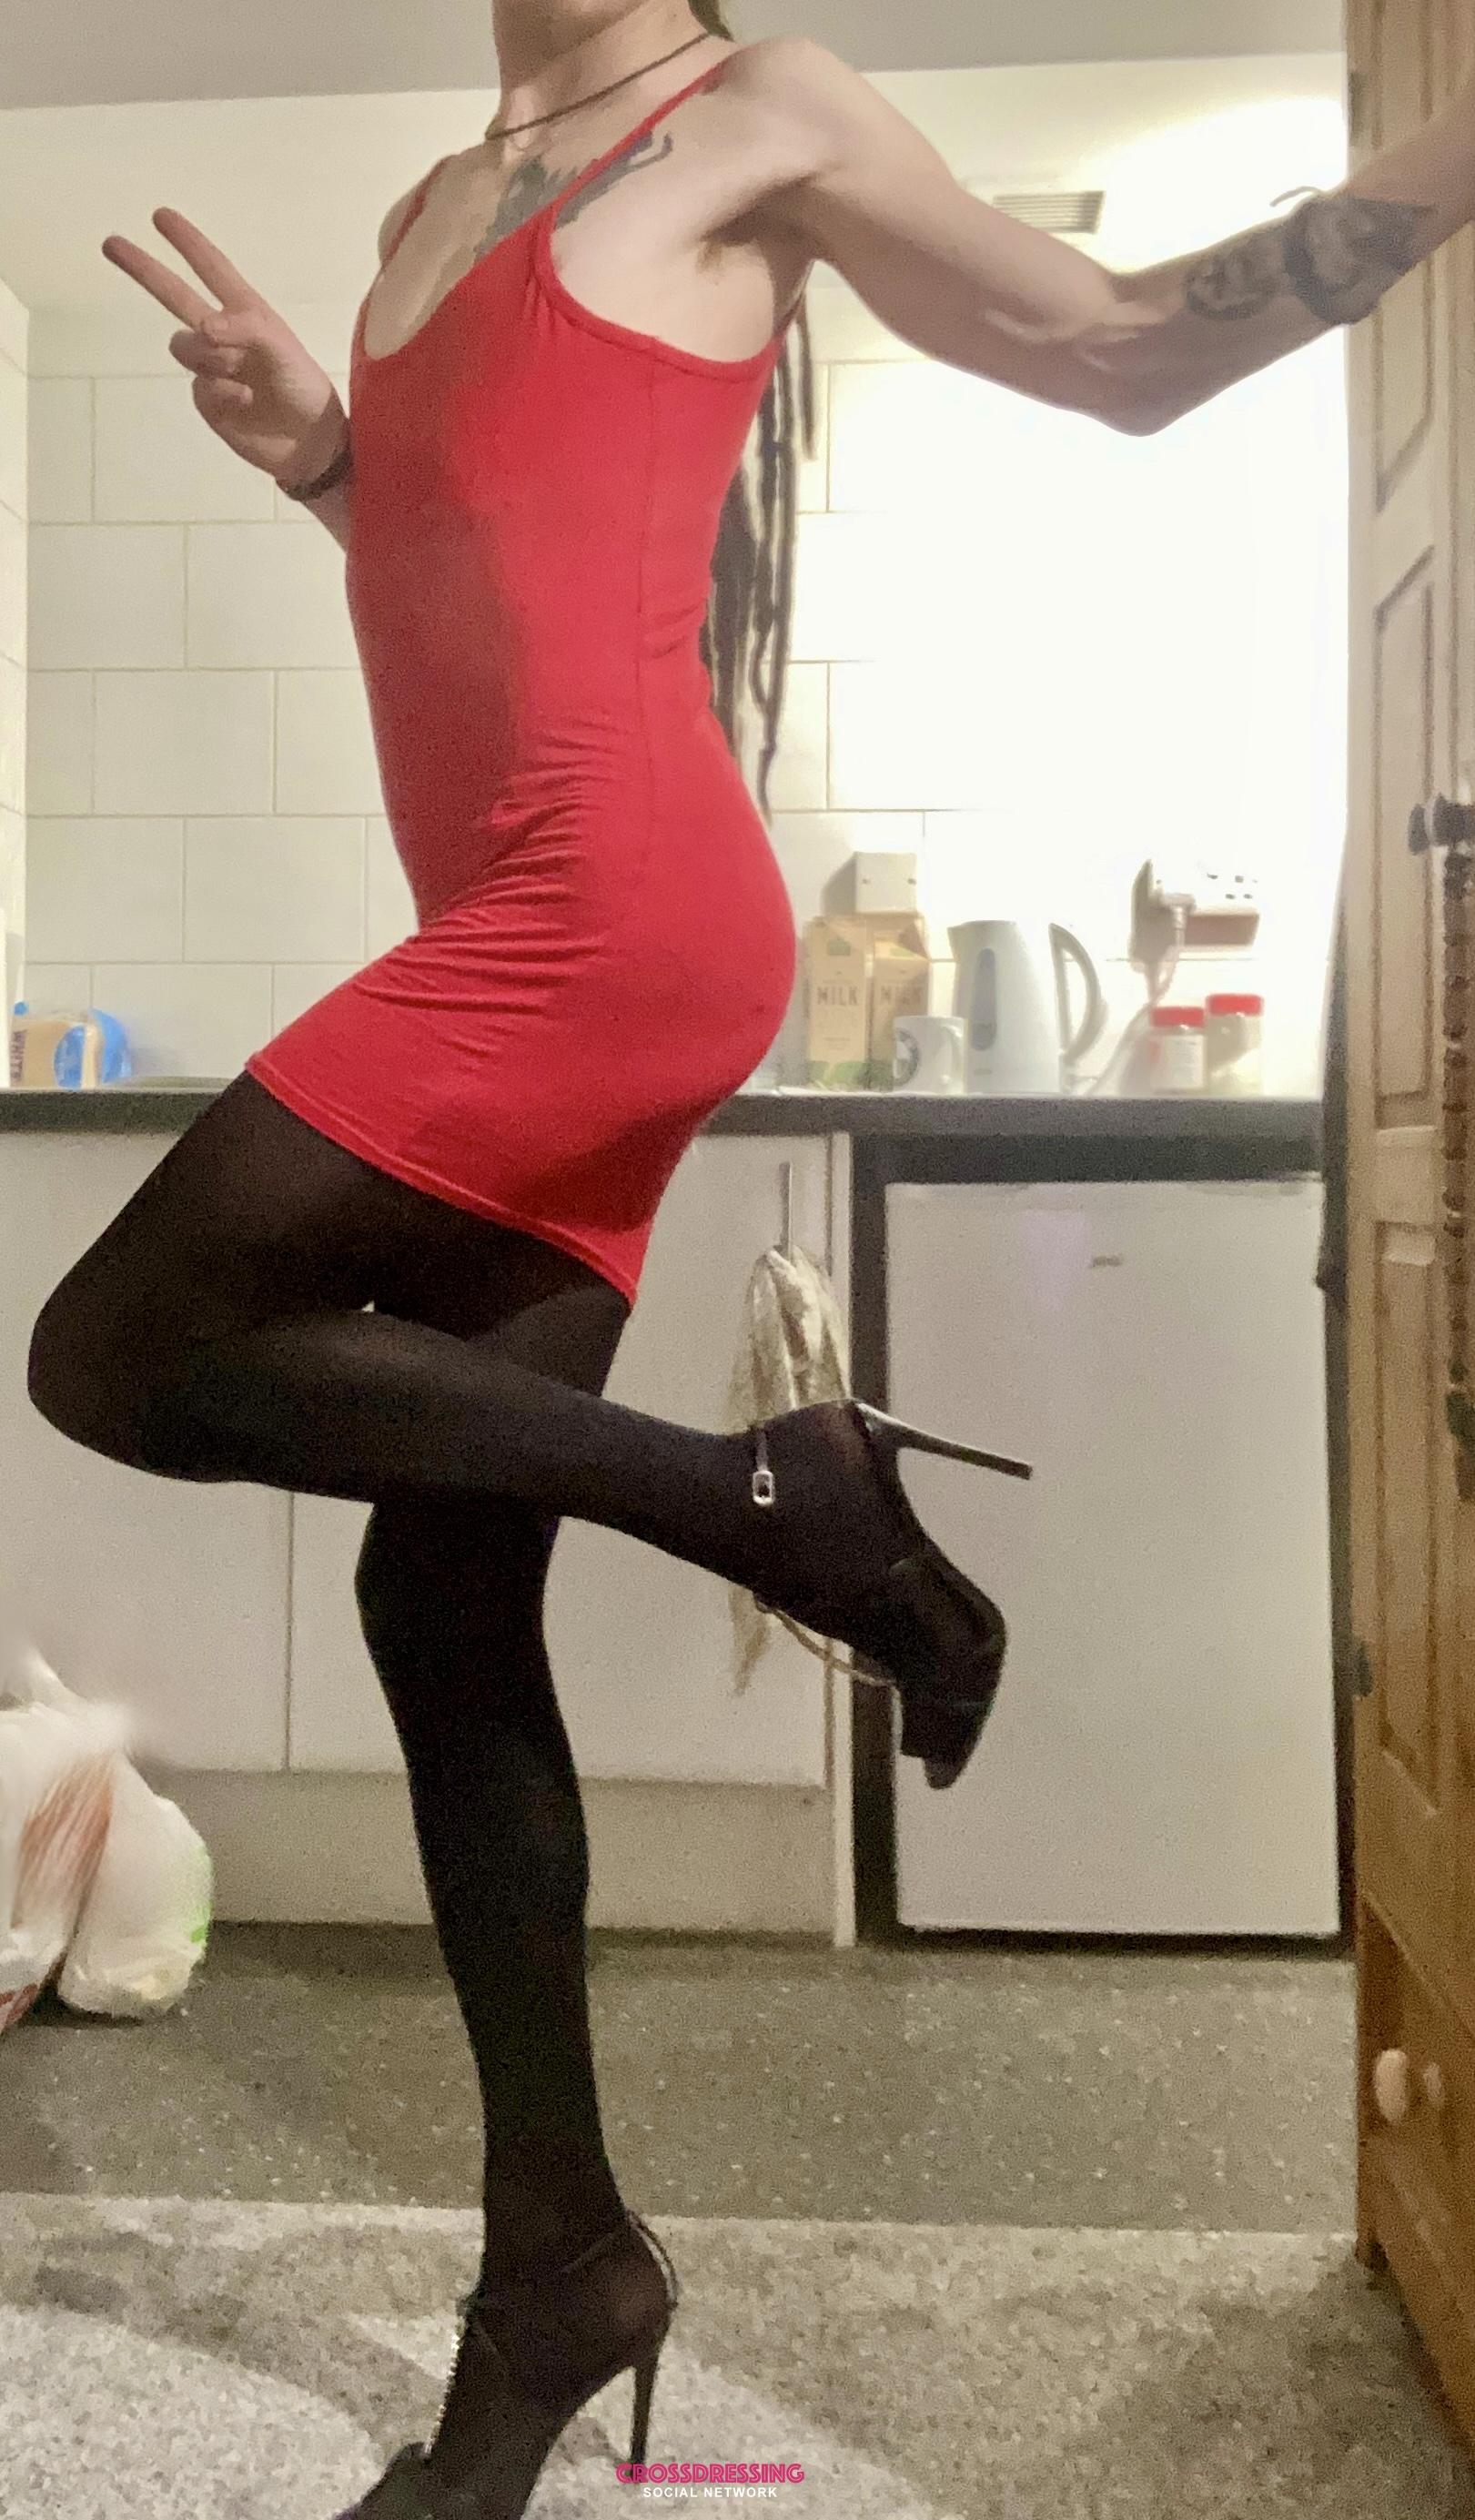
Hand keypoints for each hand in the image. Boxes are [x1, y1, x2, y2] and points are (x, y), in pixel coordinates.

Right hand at [101, 208, 344, 486]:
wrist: (309, 444)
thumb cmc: (303, 386)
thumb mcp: (281, 348)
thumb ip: (243, 328)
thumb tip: (202, 327)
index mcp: (245, 312)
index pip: (211, 269)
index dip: (187, 242)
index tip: (160, 216)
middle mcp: (223, 335)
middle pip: (174, 295)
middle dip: (144, 269)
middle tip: (111, 243)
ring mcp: (212, 368)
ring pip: (183, 347)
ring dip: (209, 357)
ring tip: (242, 372)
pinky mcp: (207, 402)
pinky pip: (199, 386)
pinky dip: (220, 391)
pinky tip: (246, 401)